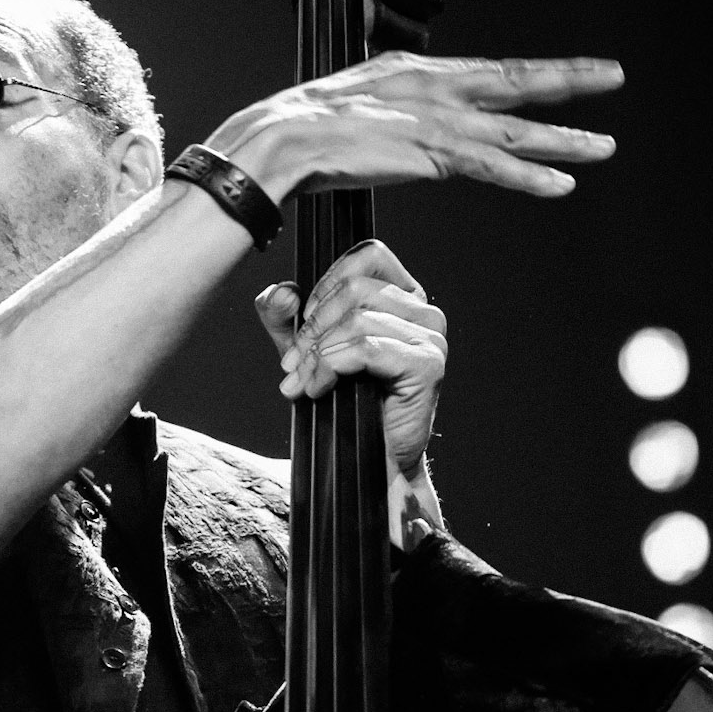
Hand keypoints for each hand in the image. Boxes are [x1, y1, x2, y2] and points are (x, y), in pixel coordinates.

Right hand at [211, 53, 621, 202]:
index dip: (532, 72)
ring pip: (515, 131)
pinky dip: (528, 177)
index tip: (566, 72)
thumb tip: (395, 128)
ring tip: (606, 147)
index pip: (487, 73)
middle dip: (569, 80)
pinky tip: (561, 185)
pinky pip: (492, 168)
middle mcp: (435, 87)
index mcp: (416, 72)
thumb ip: (387, 114)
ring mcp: (437, 120)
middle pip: (516, 82)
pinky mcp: (432, 153)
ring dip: (564, 141)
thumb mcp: (354, 109)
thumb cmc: (303, 132)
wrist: (281, 141)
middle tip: (613, 75)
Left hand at [255, 239, 446, 473]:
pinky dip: (331, 367)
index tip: (303, 321)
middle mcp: (424, 310)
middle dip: (313, 326)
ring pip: (358, 319)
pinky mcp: (427, 364)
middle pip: (356, 288)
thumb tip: (282, 293)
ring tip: (300, 382)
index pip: (368, 255)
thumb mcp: (302, 348)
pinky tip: (317, 389)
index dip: (328, 282)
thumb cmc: (341, 398)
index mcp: (402, 296)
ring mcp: (431, 336)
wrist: (364, 455)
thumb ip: (283, 315)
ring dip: (318, 353)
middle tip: (292, 363)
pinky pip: (366, 348)